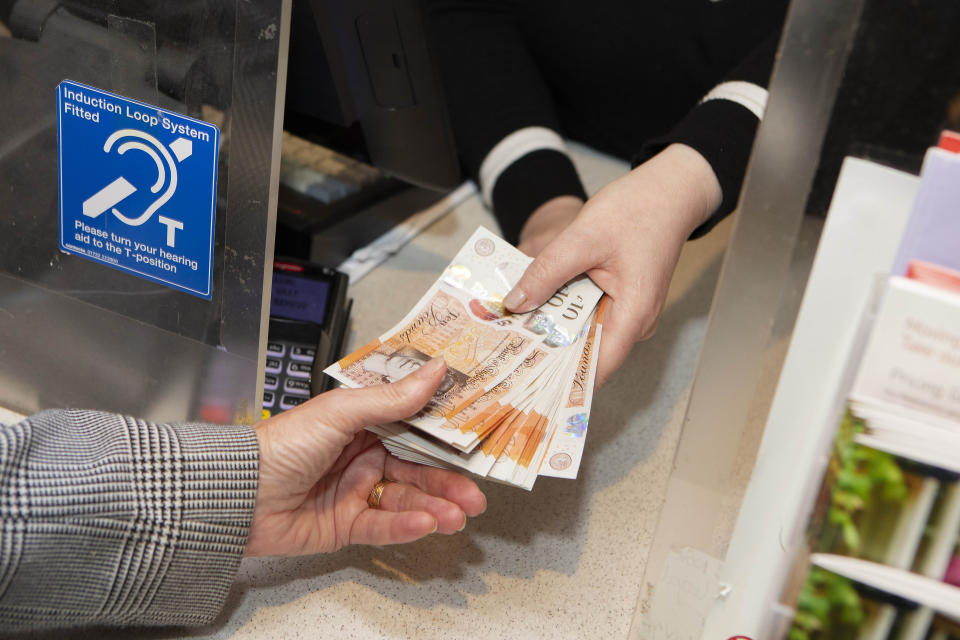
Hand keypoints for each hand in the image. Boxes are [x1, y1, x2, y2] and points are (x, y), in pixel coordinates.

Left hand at [245, 358, 486, 556]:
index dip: (445, 439)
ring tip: (459, 514)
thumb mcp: (341, 412)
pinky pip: (382, 527)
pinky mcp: (345, 526)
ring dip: (435, 507)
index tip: (476, 445)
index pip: (414, 431)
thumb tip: (435, 369)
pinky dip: (406, 526)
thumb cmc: (282, 444)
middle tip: (477, 494)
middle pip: (416, 471)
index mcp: (363, 424)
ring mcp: (355, 493)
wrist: (236, 493)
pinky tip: (428, 524)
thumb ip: (392, 398)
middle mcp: (363, 457)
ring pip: (406, 501)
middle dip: (448, 483)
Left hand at [504, 144, 722, 385]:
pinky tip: (533, 308)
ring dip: (552, 333)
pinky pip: (587, 316)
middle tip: (503, 355)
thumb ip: (546, 272)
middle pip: (586, 353)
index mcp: (634, 314)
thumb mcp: (582, 237)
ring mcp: (628, 313)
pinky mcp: (620, 301)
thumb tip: (514, 304)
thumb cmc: (638, 209)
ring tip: (510, 334)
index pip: (596, 367)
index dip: (560, 380)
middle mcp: (634, 322)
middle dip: (547, 355)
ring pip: (584, 334)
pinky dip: (562, 314)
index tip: (524, 384)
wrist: (670, 189)